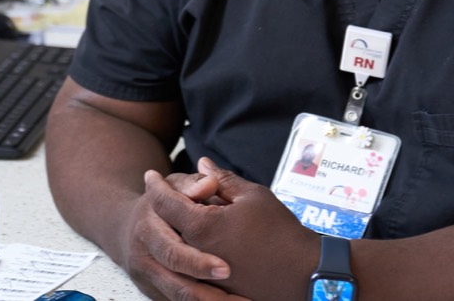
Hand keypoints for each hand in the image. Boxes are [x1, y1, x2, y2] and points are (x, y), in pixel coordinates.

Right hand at [119, 170, 248, 300]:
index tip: (227, 270)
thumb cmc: (161, 205)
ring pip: (177, 298)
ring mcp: (146, 276)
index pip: (173, 250)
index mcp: (148, 227)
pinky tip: (226, 300)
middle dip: (209, 294)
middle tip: (241, 298)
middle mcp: (143, 254)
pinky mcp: (152, 290)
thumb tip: (211, 183)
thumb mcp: (175, 185)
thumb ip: (195, 185)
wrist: (128, 227)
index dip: (199, 262)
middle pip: (176, 283)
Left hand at [146, 157, 318, 299]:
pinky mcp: (214, 288)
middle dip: (160, 207)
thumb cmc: (280, 231)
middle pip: (165, 227)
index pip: (166, 203)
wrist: (303, 273)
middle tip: (158, 192)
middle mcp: (195, 253)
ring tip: (175, 216)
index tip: (150, 175)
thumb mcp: (253, 196)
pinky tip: (193, 242)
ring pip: (175, 250)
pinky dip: (186, 253)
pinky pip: (189, 269)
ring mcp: (202, 275)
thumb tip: (202, 165)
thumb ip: (222, 180)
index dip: (156, 186)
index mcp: (202, 227)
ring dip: (172, 231)